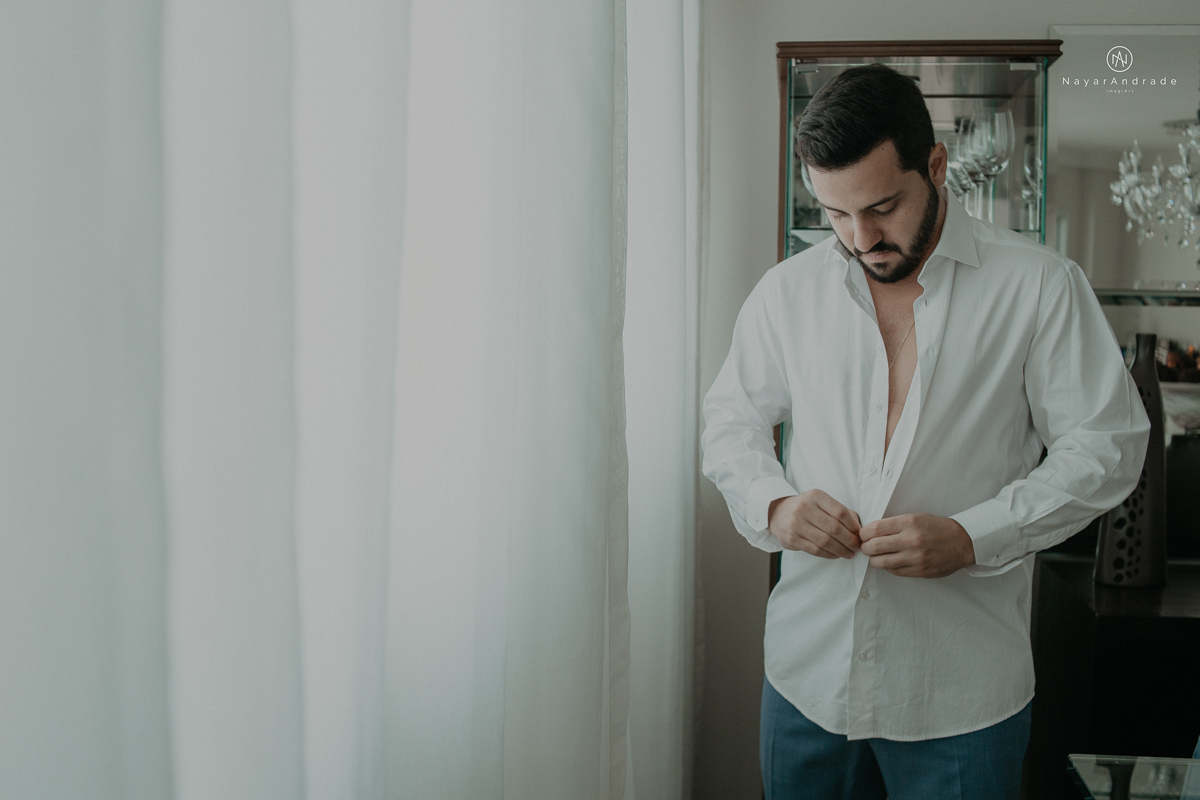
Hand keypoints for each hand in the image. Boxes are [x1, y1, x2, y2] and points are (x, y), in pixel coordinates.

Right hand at [768, 490, 861, 558]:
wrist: (777, 513)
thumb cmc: (805, 508)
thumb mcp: (820, 502)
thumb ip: (840, 511)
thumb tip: (858, 527)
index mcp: (815, 496)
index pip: (840, 512)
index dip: (853, 526)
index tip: (860, 534)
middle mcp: (804, 508)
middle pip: (834, 528)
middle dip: (850, 541)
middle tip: (857, 547)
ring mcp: (796, 524)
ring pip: (825, 542)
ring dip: (841, 550)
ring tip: (849, 553)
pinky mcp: (791, 539)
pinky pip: (815, 550)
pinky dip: (829, 554)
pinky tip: (836, 554)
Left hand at [859, 513, 975, 577]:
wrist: (963, 542)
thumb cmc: (937, 528)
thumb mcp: (916, 517)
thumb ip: (894, 525)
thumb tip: (870, 533)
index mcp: (909, 523)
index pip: (874, 529)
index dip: (863, 533)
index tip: (863, 535)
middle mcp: (911, 540)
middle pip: (874, 546)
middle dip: (865, 547)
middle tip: (866, 546)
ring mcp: (915, 557)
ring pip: (881, 562)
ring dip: (874, 559)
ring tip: (876, 556)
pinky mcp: (919, 571)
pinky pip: (894, 571)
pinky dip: (887, 567)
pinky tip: (890, 561)